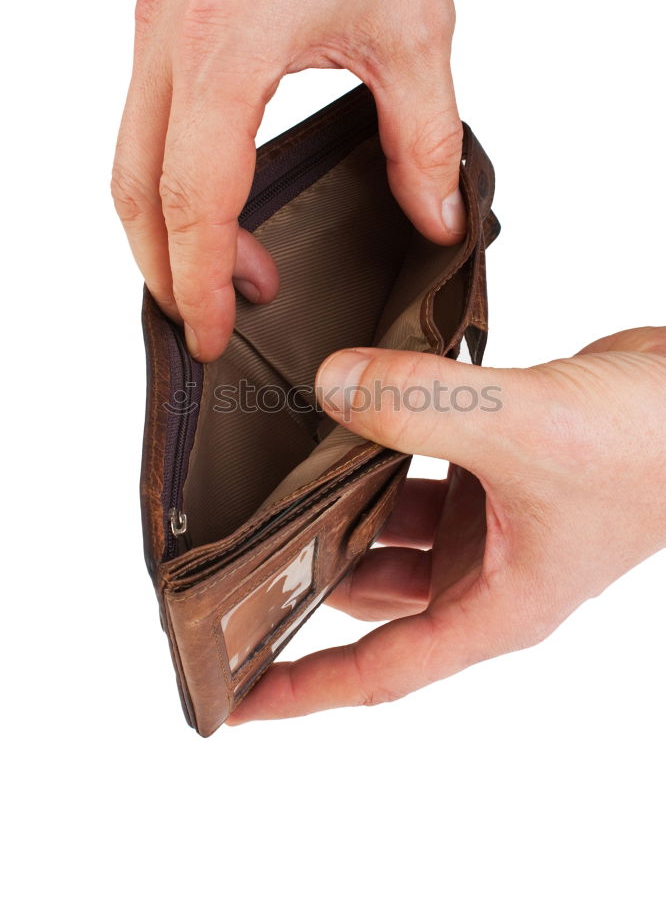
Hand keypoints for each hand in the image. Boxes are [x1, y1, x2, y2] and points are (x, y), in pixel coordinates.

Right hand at [112, 0, 463, 360]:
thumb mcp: (413, 25)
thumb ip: (423, 137)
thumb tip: (432, 214)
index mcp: (223, 50)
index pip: (196, 203)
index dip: (201, 282)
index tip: (214, 334)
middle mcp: (169, 39)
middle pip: (137, 193)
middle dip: (168, 270)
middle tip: (212, 320)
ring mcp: (157, 23)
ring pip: (129, 157)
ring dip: (166, 228)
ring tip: (229, 271)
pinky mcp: (167, 12)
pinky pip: (145, 119)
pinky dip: (169, 178)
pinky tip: (219, 199)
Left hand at [228, 326, 665, 722]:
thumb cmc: (652, 447)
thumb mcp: (524, 430)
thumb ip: (422, 407)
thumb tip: (331, 387)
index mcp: (496, 603)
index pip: (383, 669)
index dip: (306, 689)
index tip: (238, 699)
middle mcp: (489, 569)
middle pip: (373, 592)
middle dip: (311, 578)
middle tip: (238, 552)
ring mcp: (493, 518)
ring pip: (392, 525)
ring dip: (344, 500)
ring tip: (280, 470)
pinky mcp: (497, 465)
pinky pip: (418, 469)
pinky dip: (383, 447)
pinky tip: (349, 414)